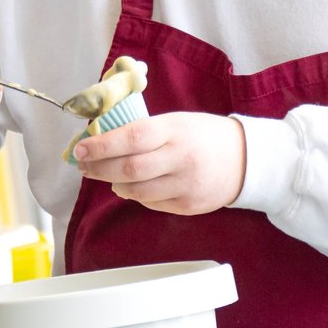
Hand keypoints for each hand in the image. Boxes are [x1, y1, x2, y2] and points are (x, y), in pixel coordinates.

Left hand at [71, 113, 246, 214]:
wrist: (246, 159)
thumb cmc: (205, 136)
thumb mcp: (177, 121)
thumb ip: (144, 130)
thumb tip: (103, 140)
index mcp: (175, 131)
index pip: (131, 138)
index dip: (101, 145)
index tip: (80, 149)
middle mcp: (180, 158)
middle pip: (129, 169)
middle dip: (99, 169)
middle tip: (84, 167)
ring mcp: (186, 185)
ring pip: (137, 191)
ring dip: (115, 184)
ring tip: (107, 177)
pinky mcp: (189, 206)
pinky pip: (152, 204)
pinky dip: (136, 195)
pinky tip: (133, 187)